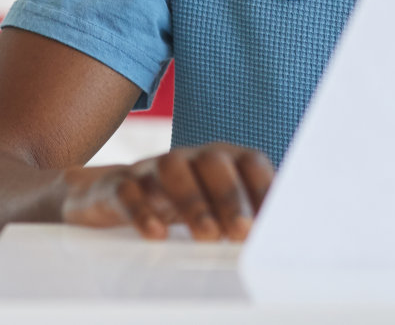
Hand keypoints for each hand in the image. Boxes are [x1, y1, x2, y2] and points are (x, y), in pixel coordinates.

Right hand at [60, 143, 274, 240]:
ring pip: (172, 169)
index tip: (273, 221)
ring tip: (207, 237)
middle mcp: (189, 157)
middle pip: (212, 161)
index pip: (249, 161)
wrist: (113, 195)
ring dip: (193, 201)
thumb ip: (245, 215)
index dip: (263, 187)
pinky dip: (142, 211)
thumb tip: (282, 236)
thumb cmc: (178, 203)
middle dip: (230, 196)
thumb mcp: (213, 206)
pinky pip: (129, 191)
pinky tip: (156, 235)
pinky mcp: (119, 185)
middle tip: (241, 233)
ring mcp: (152, 168)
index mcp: (219, 159)